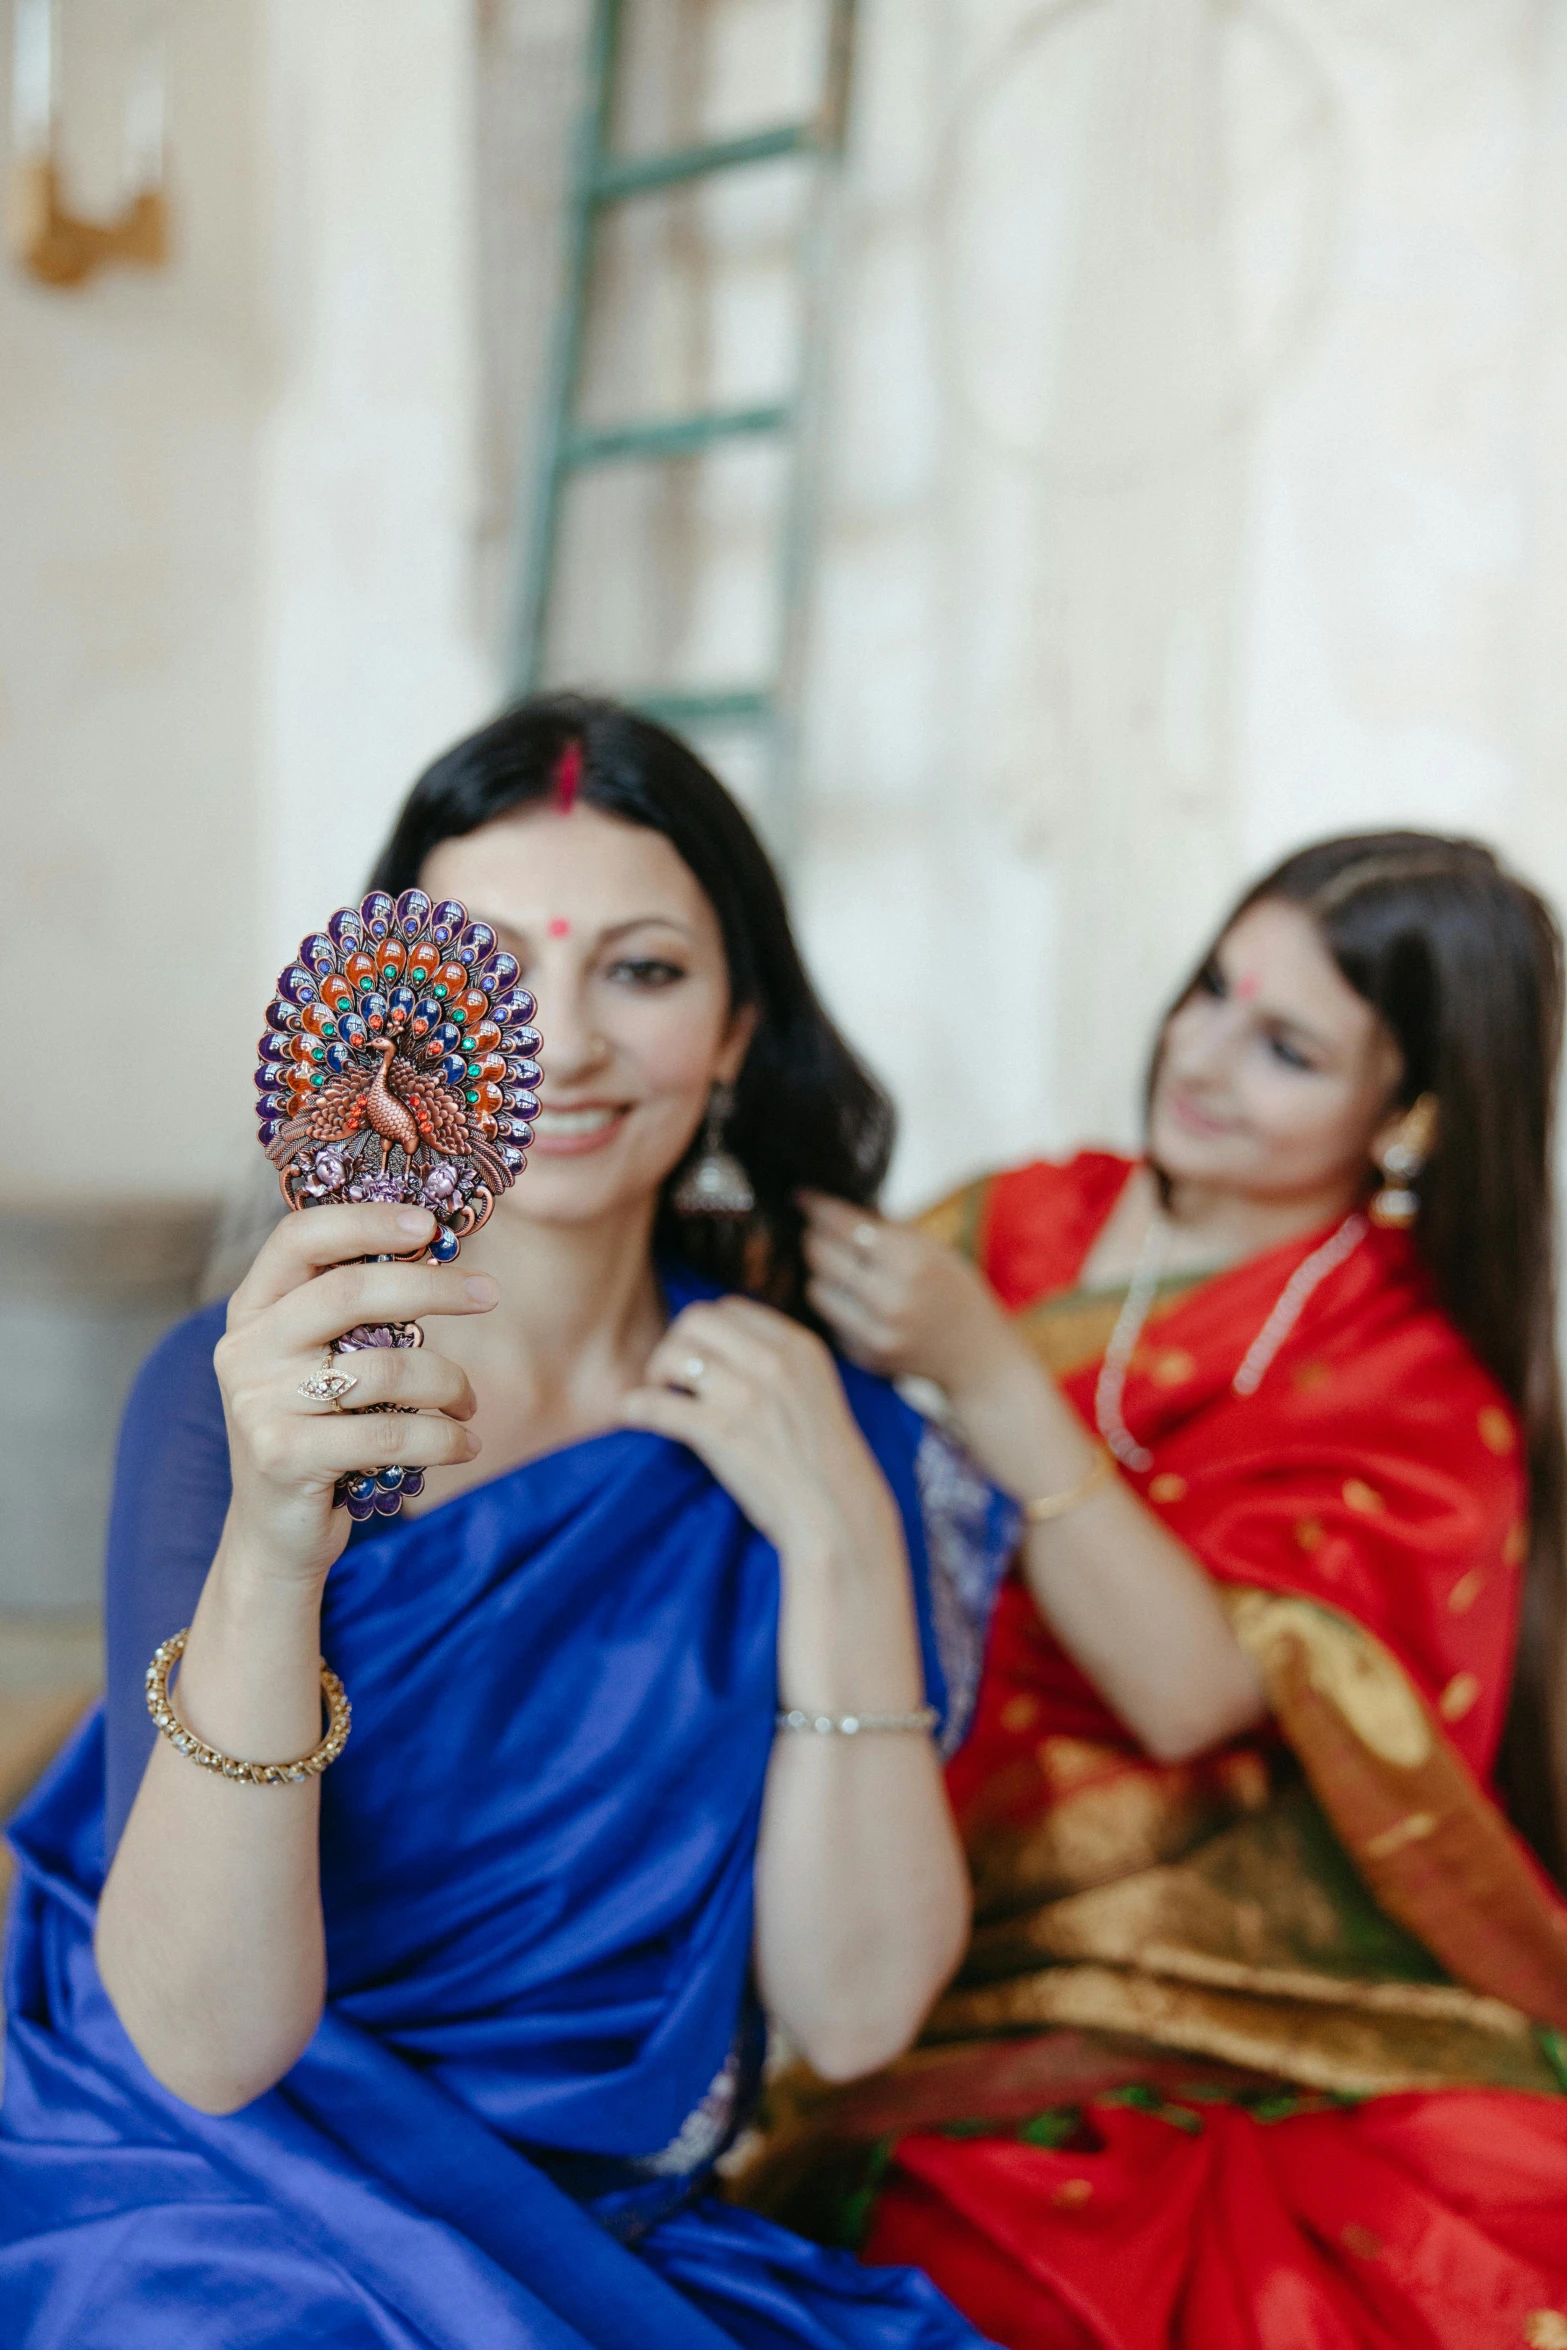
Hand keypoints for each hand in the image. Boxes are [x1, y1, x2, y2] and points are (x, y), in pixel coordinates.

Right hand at [214, 1203, 497, 1584]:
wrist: (275, 1532)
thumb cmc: (317, 1429)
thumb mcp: (319, 1360)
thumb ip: (354, 1310)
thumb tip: (437, 1248)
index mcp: (252, 1309)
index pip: (301, 1238)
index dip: (367, 1221)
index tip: (429, 1225)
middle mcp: (245, 1349)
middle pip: (351, 1293)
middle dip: (433, 1287)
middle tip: (488, 1295)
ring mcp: (259, 1403)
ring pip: (387, 1368)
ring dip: (450, 1383)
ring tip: (468, 1404)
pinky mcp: (285, 1456)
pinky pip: (391, 1433)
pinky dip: (444, 1437)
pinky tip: (464, 1443)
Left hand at [618, 1296, 900, 1567]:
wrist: (839, 1515)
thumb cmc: (825, 1462)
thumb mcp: (817, 1391)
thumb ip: (782, 1363)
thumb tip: (726, 1350)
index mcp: (800, 1346)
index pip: (731, 1308)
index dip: (706, 1331)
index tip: (700, 1357)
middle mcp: (774, 1360)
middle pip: (696, 1320)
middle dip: (676, 1343)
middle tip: (672, 1376)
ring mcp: (747, 1394)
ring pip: (673, 1354)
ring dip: (656, 1373)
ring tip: (661, 1396)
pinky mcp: (721, 1432)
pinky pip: (656, 1403)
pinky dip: (637, 1407)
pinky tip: (635, 1415)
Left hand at [799, 1191, 1024, 1405]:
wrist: (977, 1355)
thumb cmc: (954, 1291)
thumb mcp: (931, 1248)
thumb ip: (882, 1227)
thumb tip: (829, 1205)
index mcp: (911, 1261)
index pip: (843, 1224)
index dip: (817, 1207)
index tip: (802, 1197)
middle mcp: (890, 1299)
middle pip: (820, 1255)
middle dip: (815, 1237)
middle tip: (818, 1230)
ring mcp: (875, 1333)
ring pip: (816, 1289)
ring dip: (821, 1273)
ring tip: (840, 1266)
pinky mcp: (865, 1356)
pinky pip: (829, 1319)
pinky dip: (836, 1305)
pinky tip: (856, 1300)